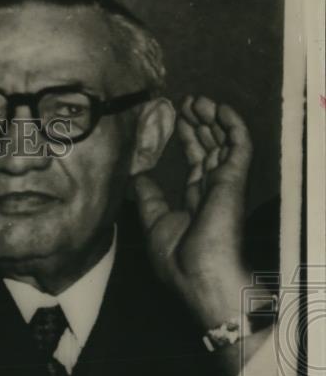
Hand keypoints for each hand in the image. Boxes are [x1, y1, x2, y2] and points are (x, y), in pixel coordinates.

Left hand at [133, 95, 252, 329]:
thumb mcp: (153, 223)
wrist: (198, 276)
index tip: (173, 118)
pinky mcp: (234, 179)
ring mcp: (225, 182)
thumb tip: (137, 176)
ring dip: (211, 118)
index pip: (195, 160)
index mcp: (195, 199)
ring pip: (223, 141)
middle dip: (197, 123)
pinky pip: (239, 144)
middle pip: (209, 146)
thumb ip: (147, 197)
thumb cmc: (177, 260)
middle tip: (184, 101)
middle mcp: (212, 188)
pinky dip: (231, 124)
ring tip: (196, 99)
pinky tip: (218, 108)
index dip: (186, 138)